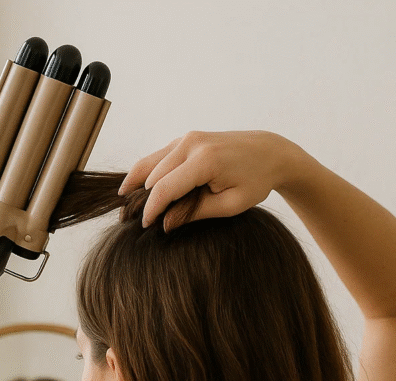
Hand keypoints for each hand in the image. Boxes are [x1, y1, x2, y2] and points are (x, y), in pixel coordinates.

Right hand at [119, 130, 296, 229]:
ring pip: (150, 162)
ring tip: (125, 205)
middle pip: (152, 175)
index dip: (151, 210)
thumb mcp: (230, 205)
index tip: (145, 227)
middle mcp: (192, 144)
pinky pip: (158, 157)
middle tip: (129, 222)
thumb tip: (165, 224)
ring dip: (136, 184)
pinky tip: (137, 189)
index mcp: (205, 160)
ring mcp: (187, 138)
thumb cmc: (255, 180)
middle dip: (141, 199)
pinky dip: (147, 173)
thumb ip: (196, 213)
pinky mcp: (185, 139)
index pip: (165, 188)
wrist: (270, 151)